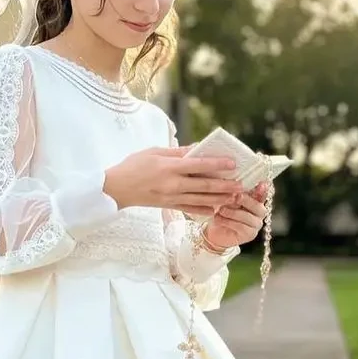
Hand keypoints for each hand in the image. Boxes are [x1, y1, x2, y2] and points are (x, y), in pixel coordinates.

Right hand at [103, 146, 243, 216]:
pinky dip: (203, 210)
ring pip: (200, 199)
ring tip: (233, 198)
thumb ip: (177, 151)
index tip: (232, 164)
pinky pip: (189, 209)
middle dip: (224, 186)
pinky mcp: (168, 206)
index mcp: (169, 167)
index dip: (217, 164)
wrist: (116, 188)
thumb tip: (198, 148)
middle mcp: (173, 184)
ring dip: (218, 199)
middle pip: (204, 185)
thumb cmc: (134, 165)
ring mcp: (171, 197)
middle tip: (240, 185)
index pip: (199, 165)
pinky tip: (215, 209)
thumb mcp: (154, 151)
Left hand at [201, 183, 267, 250]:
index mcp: (257, 200)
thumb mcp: (227, 200)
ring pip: (247, 216)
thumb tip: (236, 184)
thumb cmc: (222, 212)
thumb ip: (235, 193)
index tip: (261, 184)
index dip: (262, 190)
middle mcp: (260, 212)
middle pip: (257, 206)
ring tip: (220, 209)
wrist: (215, 232)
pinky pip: (240, 226)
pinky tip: (218, 218)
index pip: (262, 194)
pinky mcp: (249, 235)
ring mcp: (256, 225)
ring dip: (232, 212)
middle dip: (245, 200)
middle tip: (234, 196)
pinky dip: (228, 221)